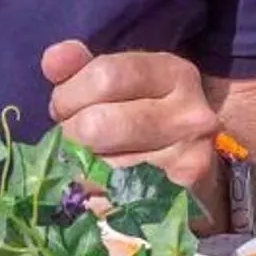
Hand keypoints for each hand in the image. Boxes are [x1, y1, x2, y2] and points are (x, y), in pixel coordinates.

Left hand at [42, 40, 222, 199]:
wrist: (201, 167)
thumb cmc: (147, 115)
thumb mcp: (121, 83)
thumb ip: (81, 67)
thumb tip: (53, 58)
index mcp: (172, 73)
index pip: (105, 75)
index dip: (70, 94)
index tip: (64, 107)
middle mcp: (188, 113)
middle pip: (96, 123)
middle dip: (70, 133)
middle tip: (74, 137)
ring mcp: (189, 156)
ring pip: (101, 165)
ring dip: (82, 166)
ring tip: (93, 160)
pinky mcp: (181, 196)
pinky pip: (114, 197)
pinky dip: (97, 194)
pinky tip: (105, 185)